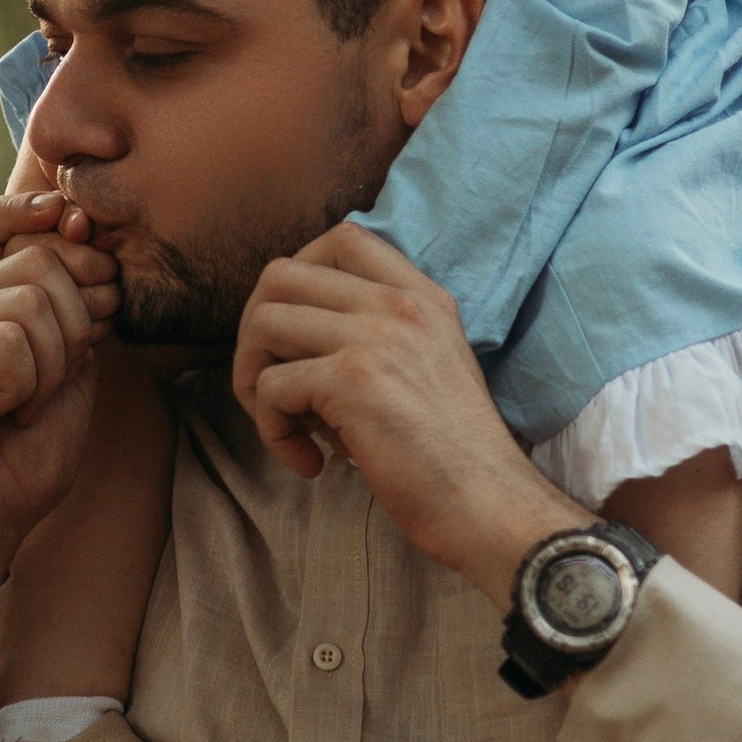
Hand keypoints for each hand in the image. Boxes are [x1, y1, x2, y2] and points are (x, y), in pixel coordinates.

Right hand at [0, 203, 120, 619]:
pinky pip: (7, 340)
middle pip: (43, 258)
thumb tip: (89, 241)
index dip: (64, 234)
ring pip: (32, 300)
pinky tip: (1, 415)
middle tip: (55, 384)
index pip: (10, 219)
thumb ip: (80, 314)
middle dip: (78, 324)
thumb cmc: (22, 463)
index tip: (100, 285)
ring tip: (24, 407)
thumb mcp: (72, 378)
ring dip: (54, 366)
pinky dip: (26, 385)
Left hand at [233, 222, 588, 607]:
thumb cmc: (452, 455)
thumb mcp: (427, 367)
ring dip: (253, 379)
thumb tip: (290, 342)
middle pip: (282, 274)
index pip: (342, 237)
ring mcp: (376, 336)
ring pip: (264, 322)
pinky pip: (269, 386)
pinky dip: (271, 429)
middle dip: (255, 332)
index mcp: (422, 297)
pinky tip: (308, 461)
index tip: (297, 334)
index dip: (298, 276)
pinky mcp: (353, 380)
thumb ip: (374, 337)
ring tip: (286, 425)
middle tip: (271, 386)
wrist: (488, 504)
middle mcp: (399, 304)